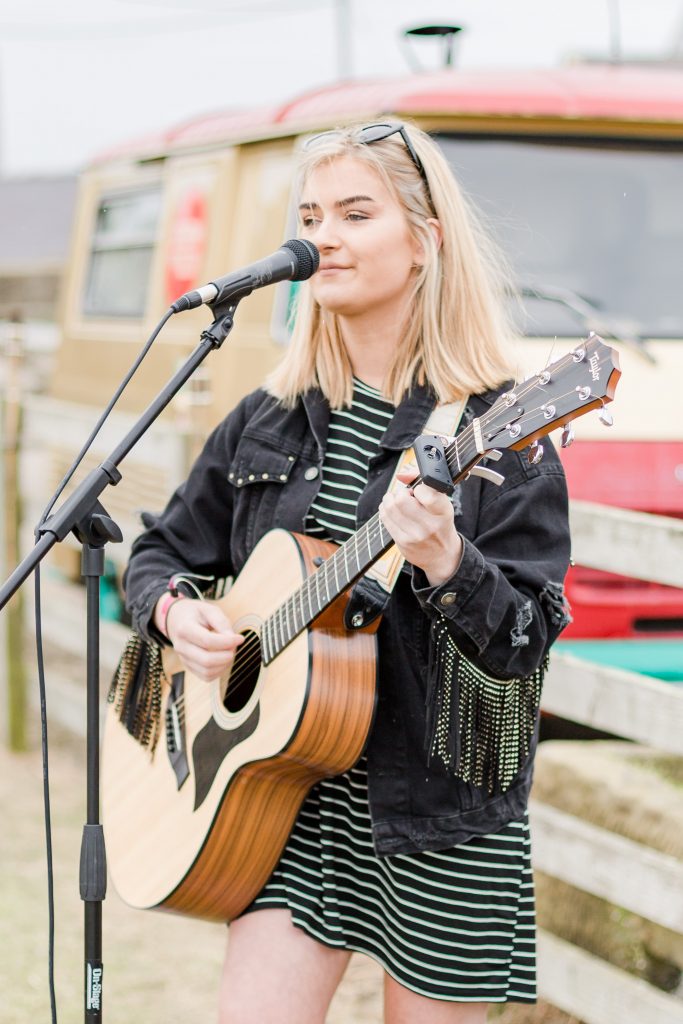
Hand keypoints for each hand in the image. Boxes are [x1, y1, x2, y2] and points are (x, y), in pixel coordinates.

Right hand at [157, 598, 243, 681]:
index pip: (207, 641)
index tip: (240, 638)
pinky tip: (223, 659)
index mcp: (184, 629)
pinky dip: (219, 671)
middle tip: (234, 647)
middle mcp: (181, 646)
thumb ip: (222, 622)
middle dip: (226, 656)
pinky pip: (206, 676)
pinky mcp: (189, 666)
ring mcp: (183, 659)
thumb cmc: (195, 614)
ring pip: (207, 672)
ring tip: (229, 652)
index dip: (227, 642)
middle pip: (206, 660)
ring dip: (224, 665)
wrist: (177, 620)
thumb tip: (233, 639)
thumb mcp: (209, 610)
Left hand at [379, 469, 462, 585]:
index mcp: (443, 512)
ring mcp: (415, 535)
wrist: (443, 555)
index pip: (425, 492)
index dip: (417, 487)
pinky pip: (385, 519)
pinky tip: (390, 509)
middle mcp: (430, 525)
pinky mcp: (403, 542)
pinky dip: (385, 509)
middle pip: (402, 500)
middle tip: (404, 495)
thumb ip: (425, 484)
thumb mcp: (442, 503)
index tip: (418, 491)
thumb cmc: (441, 523)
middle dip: (400, 493)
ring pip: (390, 508)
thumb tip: (400, 475)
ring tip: (395, 500)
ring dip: (389, 499)